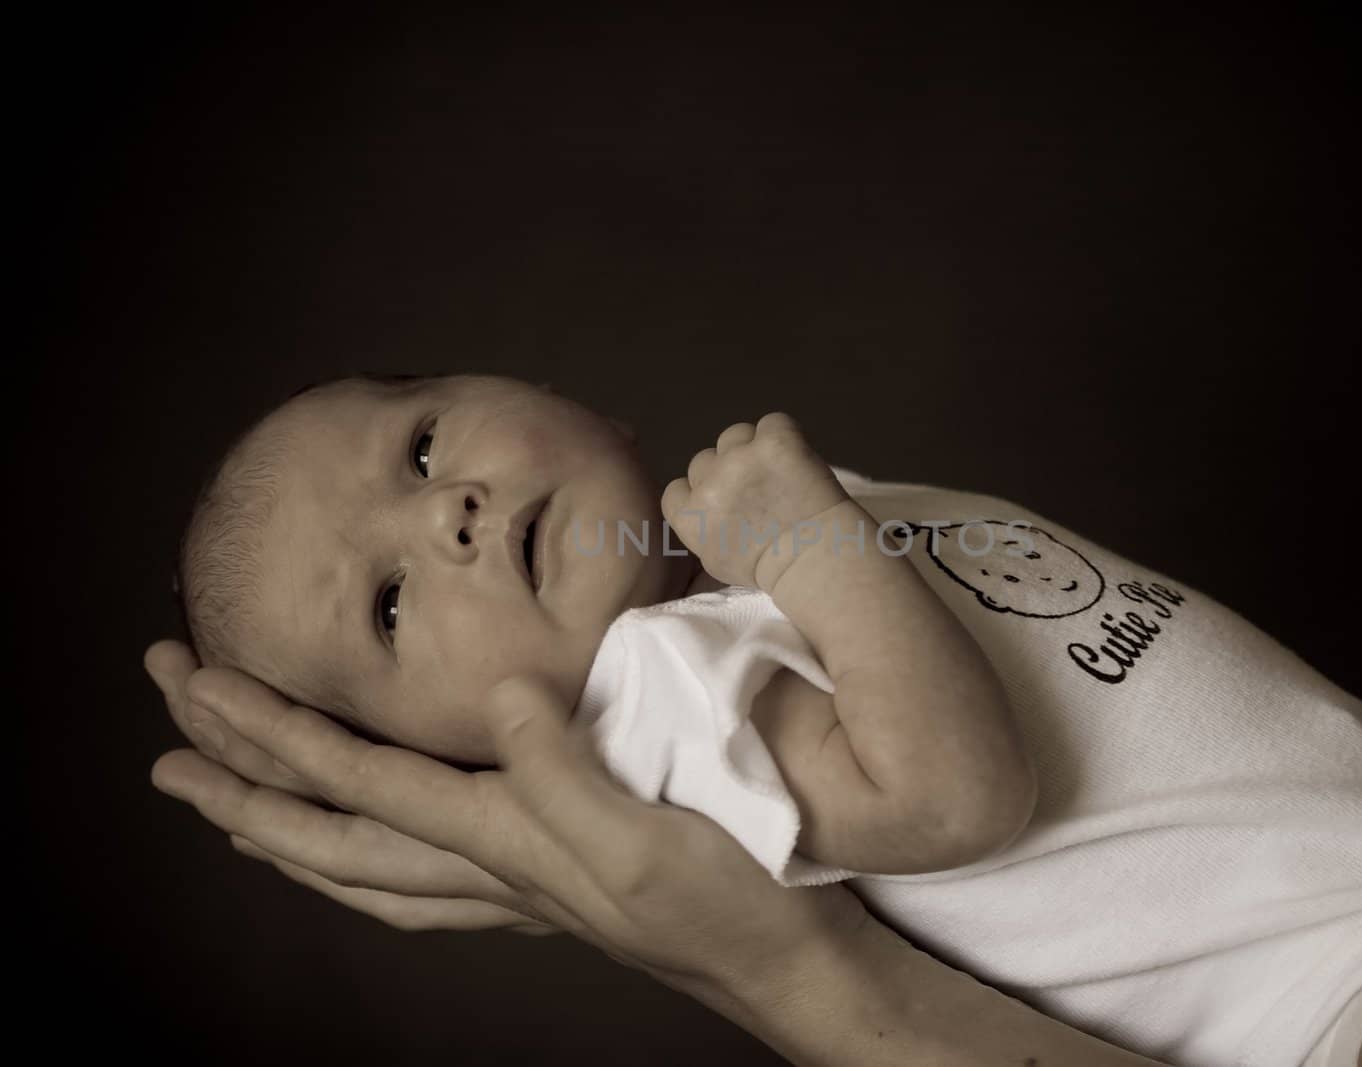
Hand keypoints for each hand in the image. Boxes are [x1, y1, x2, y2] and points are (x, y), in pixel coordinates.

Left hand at [146, 641, 867, 995]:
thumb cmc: (724, 900)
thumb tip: (497, 698)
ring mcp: (507, 883)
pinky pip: (411, 881)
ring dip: (279, 829)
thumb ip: (564, 769)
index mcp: (500, 839)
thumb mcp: (646, 834)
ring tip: (224, 804)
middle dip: (236, 782)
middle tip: (164, 734)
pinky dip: (358, 861)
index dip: (268, 732)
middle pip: (327, 830)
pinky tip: (364, 848)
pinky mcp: (541, 883)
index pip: (354, 779)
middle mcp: (484, 866)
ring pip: (358, 865)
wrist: (778, 960)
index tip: (196, 684)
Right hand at [661, 412, 848, 592]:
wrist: (813, 559)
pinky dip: (784, 436)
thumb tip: (705, 514)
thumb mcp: (717, 562)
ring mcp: (740, 458)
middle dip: (726, 472)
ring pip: (734, 436)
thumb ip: (702, 532)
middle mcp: (708, 483)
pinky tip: (796, 458)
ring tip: (778, 472)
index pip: (677, 489)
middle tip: (759, 491)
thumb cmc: (770, 570)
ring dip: (751, 448)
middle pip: (705, 460)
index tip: (727, 504)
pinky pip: (773, 423)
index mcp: (690, 516)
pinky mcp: (773, 441)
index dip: (702, 492)